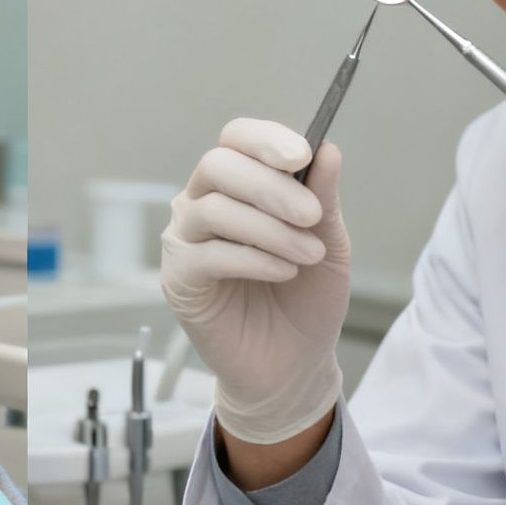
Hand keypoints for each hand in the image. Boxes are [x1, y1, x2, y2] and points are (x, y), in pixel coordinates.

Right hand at [160, 119, 350, 444]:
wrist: (294, 364)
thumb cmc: (306, 299)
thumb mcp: (327, 244)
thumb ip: (322, 198)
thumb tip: (327, 149)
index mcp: (237, 185)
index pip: (236, 140)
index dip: (264, 140)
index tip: (302, 154)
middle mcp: (202, 204)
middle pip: (217, 166)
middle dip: (270, 186)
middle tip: (311, 216)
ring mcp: (184, 241)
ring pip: (213, 209)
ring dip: (268, 229)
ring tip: (306, 255)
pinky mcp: (178, 279)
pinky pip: (208, 255)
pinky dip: (253, 259)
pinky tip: (283, 273)